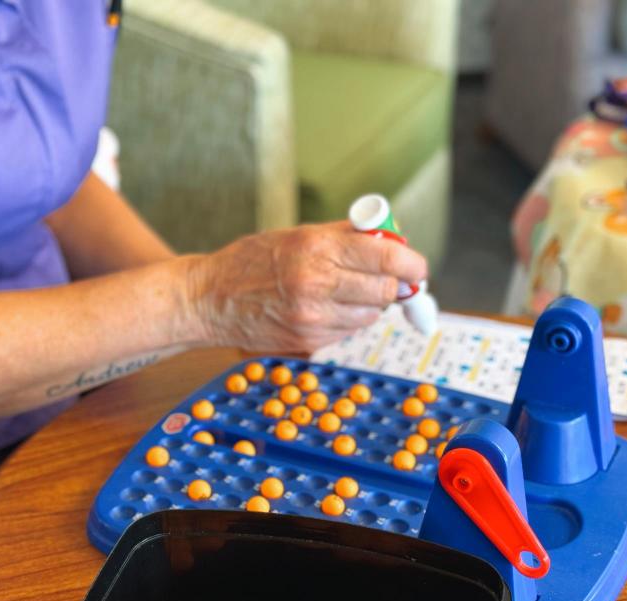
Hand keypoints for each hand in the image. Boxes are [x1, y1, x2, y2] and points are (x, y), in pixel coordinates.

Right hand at [186, 221, 427, 351]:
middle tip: (390, 280)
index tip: (417, 268)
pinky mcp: (308, 341)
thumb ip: (345, 236)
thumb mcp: (297, 234)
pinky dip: (347, 320)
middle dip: (393, 286)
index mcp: (317, 247)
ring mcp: (313, 316)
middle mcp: (317, 283)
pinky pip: (348, 332)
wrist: (209, 299)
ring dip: (369, 305)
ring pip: (370, 316)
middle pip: (384, 291)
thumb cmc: (250, 261)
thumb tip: (391, 239)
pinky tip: (326, 308)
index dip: (411, 264)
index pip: (386, 257)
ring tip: (346, 292)